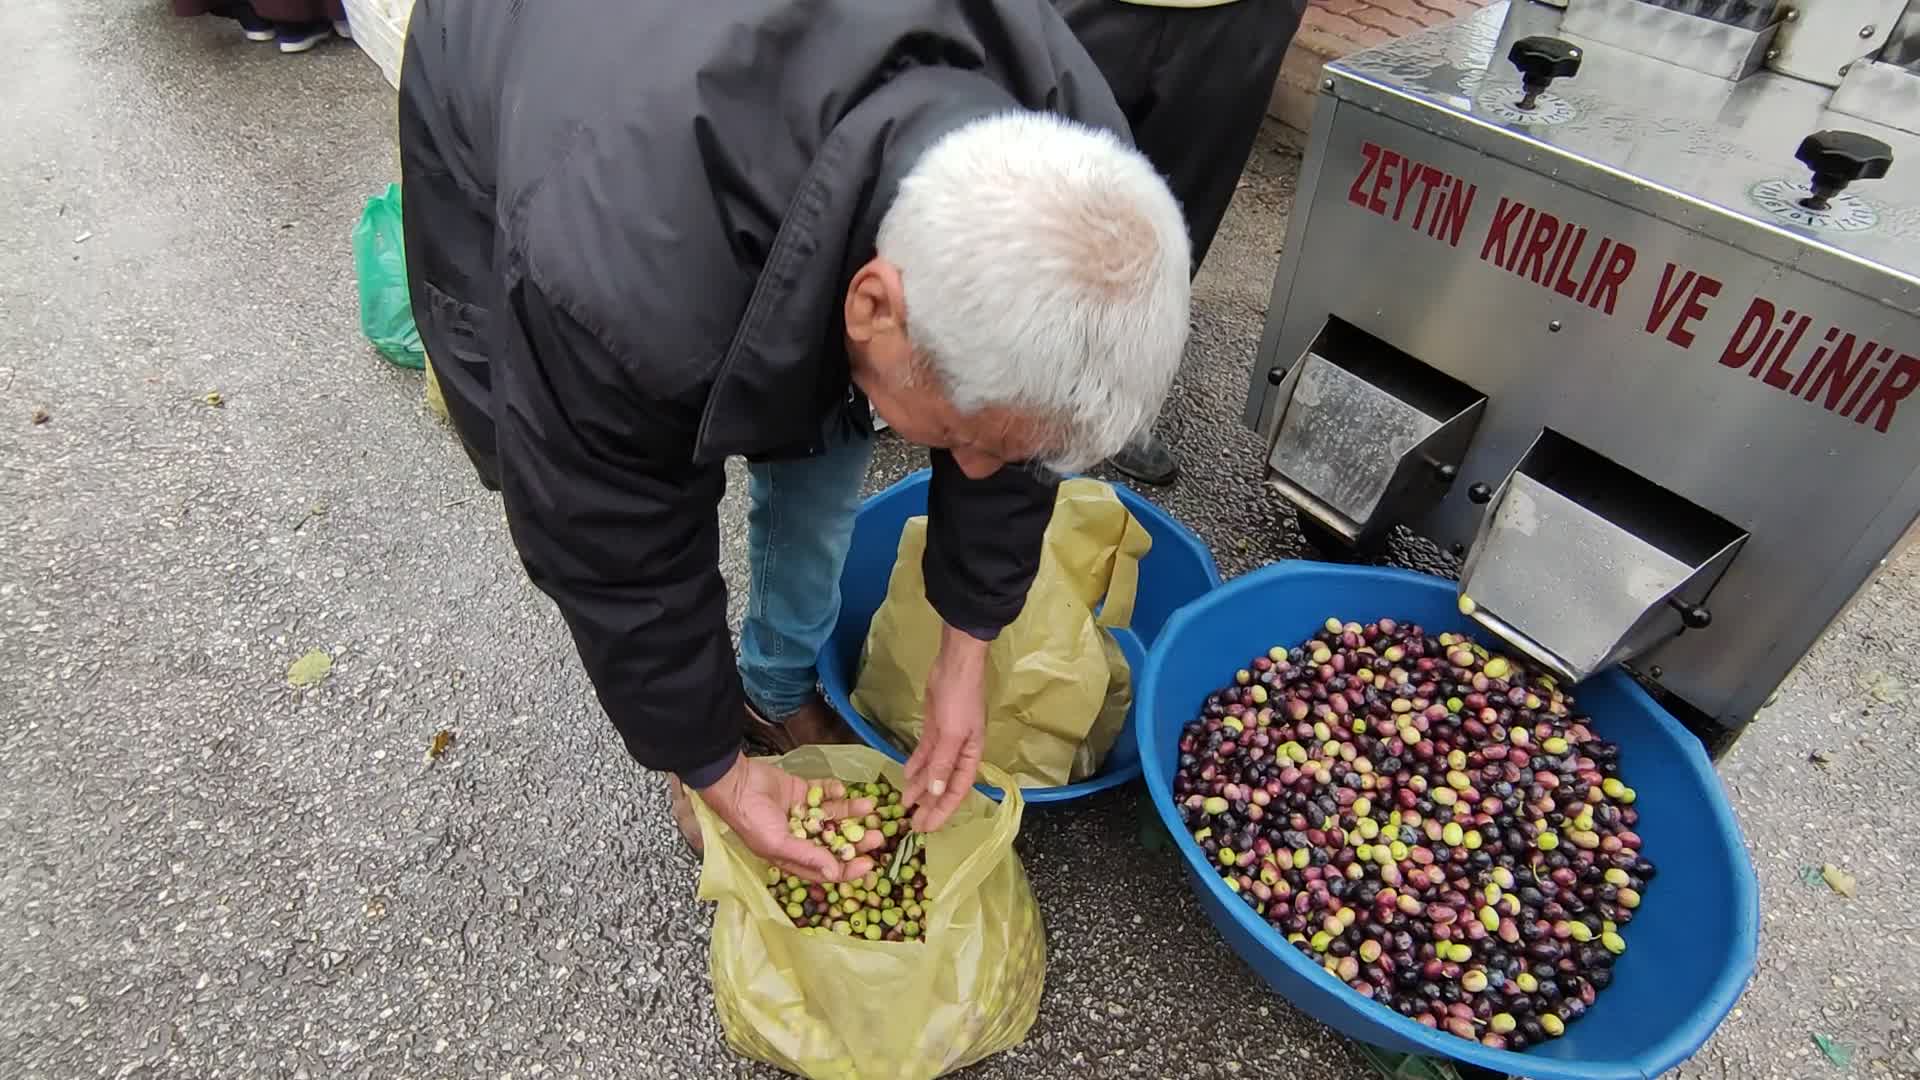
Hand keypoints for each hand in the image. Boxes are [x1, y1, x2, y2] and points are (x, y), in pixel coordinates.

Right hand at [697, 755, 884, 881]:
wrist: (736, 783)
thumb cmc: (751, 819)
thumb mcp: (778, 843)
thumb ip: (807, 856)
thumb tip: (834, 873)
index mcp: (793, 856)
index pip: (826, 868)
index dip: (848, 869)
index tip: (870, 864)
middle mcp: (801, 837)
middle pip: (835, 842)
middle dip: (856, 840)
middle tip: (877, 835)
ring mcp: (803, 813)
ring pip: (834, 816)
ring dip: (851, 813)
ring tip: (869, 807)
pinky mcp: (803, 791)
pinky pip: (824, 793)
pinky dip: (834, 791)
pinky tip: (841, 790)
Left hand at [902, 623, 987, 832]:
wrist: (955, 664)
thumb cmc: (959, 698)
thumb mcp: (951, 733)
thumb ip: (942, 763)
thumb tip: (934, 792)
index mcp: (971, 755)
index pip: (957, 790)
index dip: (943, 810)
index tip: (928, 828)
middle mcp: (960, 752)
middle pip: (943, 785)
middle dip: (930, 805)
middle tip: (912, 824)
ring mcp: (946, 740)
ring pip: (932, 771)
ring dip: (919, 787)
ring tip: (904, 804)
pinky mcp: (934, 729)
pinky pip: (924, 754)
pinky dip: (915, 765)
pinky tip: (905, 777)